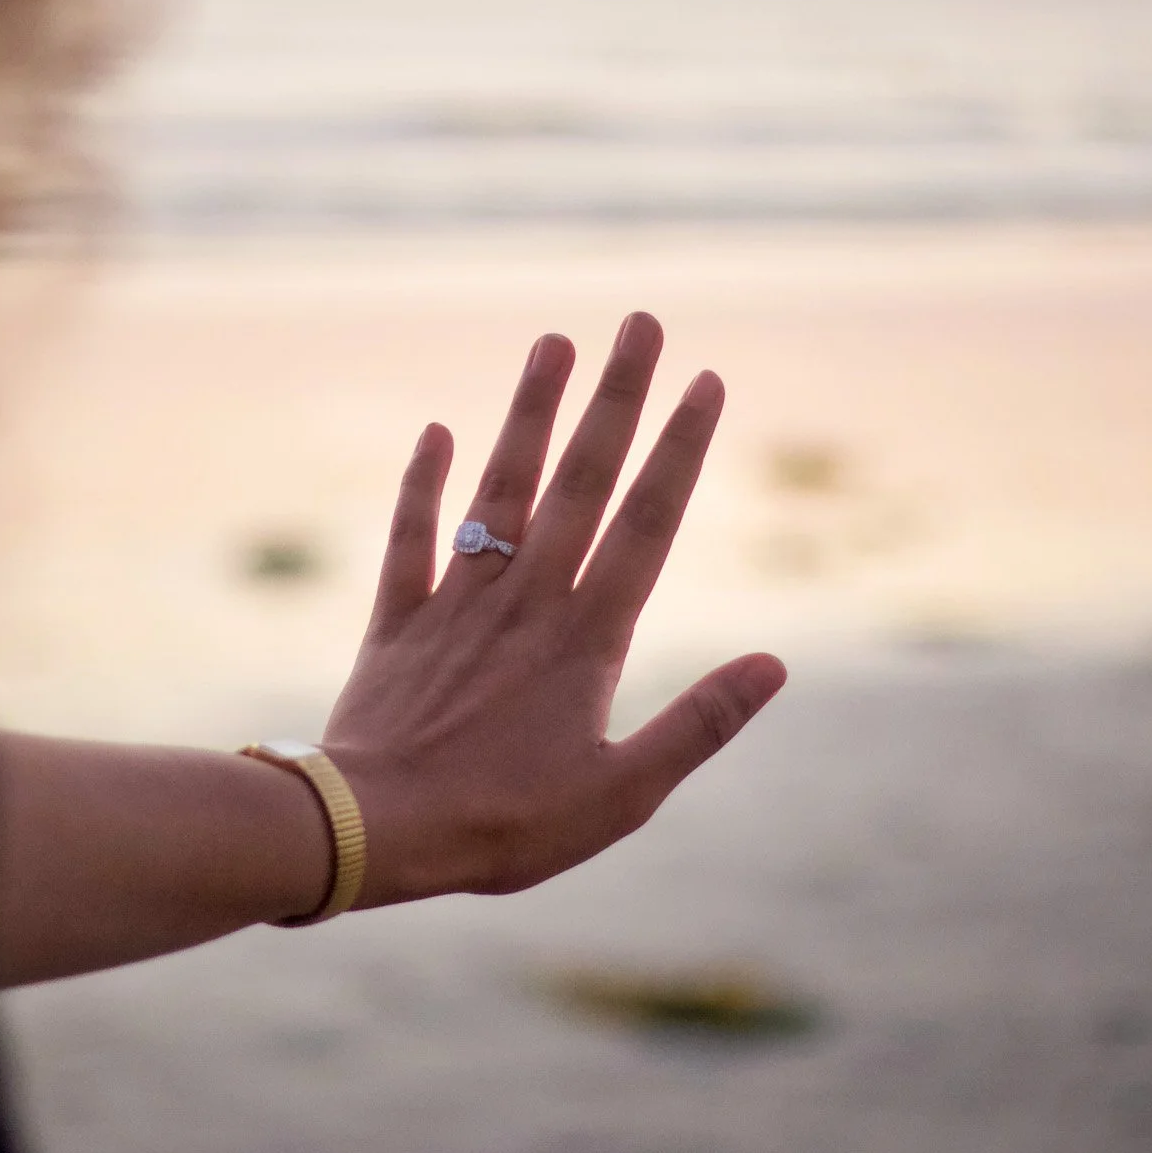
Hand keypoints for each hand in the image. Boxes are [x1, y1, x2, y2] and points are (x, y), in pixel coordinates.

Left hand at [323, 312, 786, 906]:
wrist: (375, 831)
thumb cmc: (504, 826)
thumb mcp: (621, 794)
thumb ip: (698, 725)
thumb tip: (775, 665)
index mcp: (587, 639)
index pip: (647, 523)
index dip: (680, 450)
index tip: (706, 381)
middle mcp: (526, 601)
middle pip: (582, 482)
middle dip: (616, 399)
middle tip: (642, 322)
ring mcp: (458, 605)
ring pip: (500, 490)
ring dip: (529, 414)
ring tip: (553, 341)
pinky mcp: (397, 624)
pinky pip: (411, 540)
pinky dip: (422, 486)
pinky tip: (436, 430)